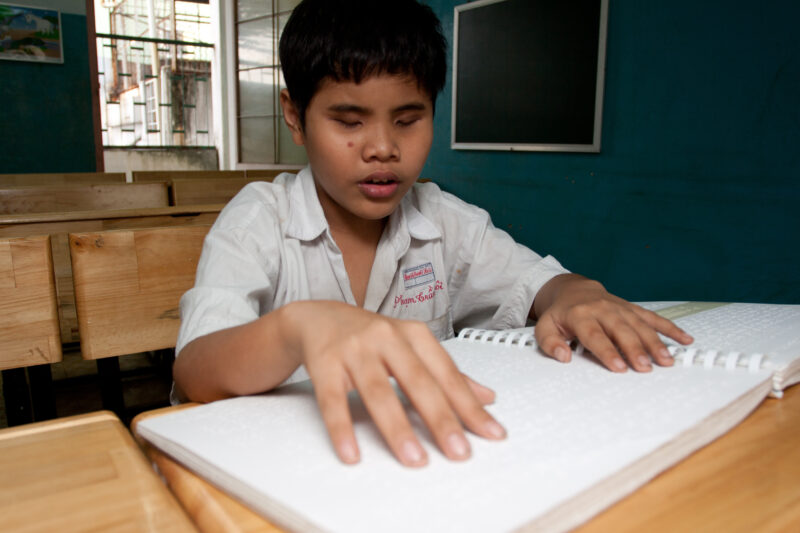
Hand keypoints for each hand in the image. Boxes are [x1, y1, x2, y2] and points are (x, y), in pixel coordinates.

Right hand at [279, 301, 505, 466]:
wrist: (319, 318)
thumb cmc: (370, 336)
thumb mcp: (411, 346)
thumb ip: (446, 372)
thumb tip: (487, 398)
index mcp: (413, 334)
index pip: (446, 373)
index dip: (469, 404)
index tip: (489, 433)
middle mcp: (385, 338)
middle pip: (417, 381)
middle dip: (440, 418)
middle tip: (458, 450)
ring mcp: (354, 350)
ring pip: (377, 392)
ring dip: (397, 428)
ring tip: (414, 458)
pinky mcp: (324, 364)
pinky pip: (333, 401)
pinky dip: (343, 429)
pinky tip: (352, 453)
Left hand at [532, 275, 693, 371]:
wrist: (573, 289)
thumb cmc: (561, 314)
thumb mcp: (546, 327)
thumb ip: (550, 343)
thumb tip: (563, 356)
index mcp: (580, 316)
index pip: (595, 335)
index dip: (607, 351)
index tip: (619, 367)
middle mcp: (602, 310)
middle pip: (621, 330)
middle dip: (634, 349)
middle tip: (645, 367)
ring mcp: (620, 308)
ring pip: (640, 325)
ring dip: (655, 342)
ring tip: (666, 361)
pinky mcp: (633, 309)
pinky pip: (653, 317)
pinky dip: (670, 328)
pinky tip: (685, 340)